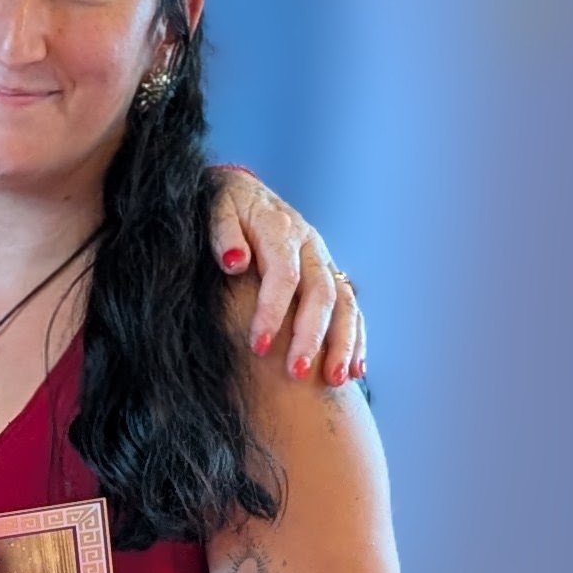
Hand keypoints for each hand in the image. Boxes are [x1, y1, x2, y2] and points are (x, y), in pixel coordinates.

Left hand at [210, 169, 363, 384]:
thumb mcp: (216, 210)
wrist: (245, 192)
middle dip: (310, 336)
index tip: (257, 347)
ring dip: (341, 343)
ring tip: (333, 380)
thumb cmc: (224, 208)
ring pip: (345, 303)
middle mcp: (311, 246)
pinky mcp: (333, 276)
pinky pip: (352, 309)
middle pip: (321, 293)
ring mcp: (325, 262)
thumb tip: (234, 262)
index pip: (283, 274)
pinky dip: (356, 340)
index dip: (272, 311)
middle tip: (295, 373)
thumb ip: (223, 233)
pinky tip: (353, 372)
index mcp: (281, 230)